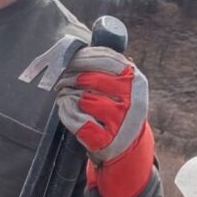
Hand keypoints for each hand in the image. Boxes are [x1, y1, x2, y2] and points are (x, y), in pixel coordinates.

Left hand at [53, 47, 155, 196]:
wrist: (128, 147)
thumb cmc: (117, 109)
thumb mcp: (121, 86)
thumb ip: (106, 66)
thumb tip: (73, 48)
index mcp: (135, 80)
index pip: (105, 59)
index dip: (81, 57)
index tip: (67, 60)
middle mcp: (132, 100)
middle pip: (89, 78)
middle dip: (69, 78)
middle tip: (61, 81)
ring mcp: (120, 122)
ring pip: (81, 99)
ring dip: (67, 97)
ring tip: (67, 98)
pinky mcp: (105, 140)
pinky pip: (76, 121)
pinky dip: (67, 114)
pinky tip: (68, 112)